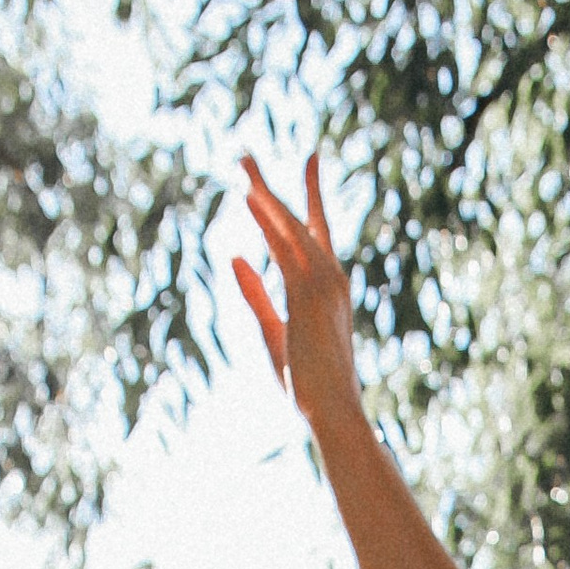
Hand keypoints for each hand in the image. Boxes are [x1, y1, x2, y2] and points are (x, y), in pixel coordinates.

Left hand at [233, 151, 358, 422]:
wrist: (334, 412)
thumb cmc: (308, 385)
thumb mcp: (273, 334)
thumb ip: (254, 295)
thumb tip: (235, 256)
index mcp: (329, 288)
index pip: (318, 230)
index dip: (310, 194)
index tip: (310, 158)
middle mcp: (331, 278)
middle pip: (299, 219)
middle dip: (269, 188)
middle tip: (243, 156)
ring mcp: (323, 284)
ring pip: (289, 226)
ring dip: (263, 194)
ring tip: (240, 164)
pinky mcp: (308, 295)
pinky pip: (283, 247)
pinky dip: (266, 220)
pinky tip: (248, 197)